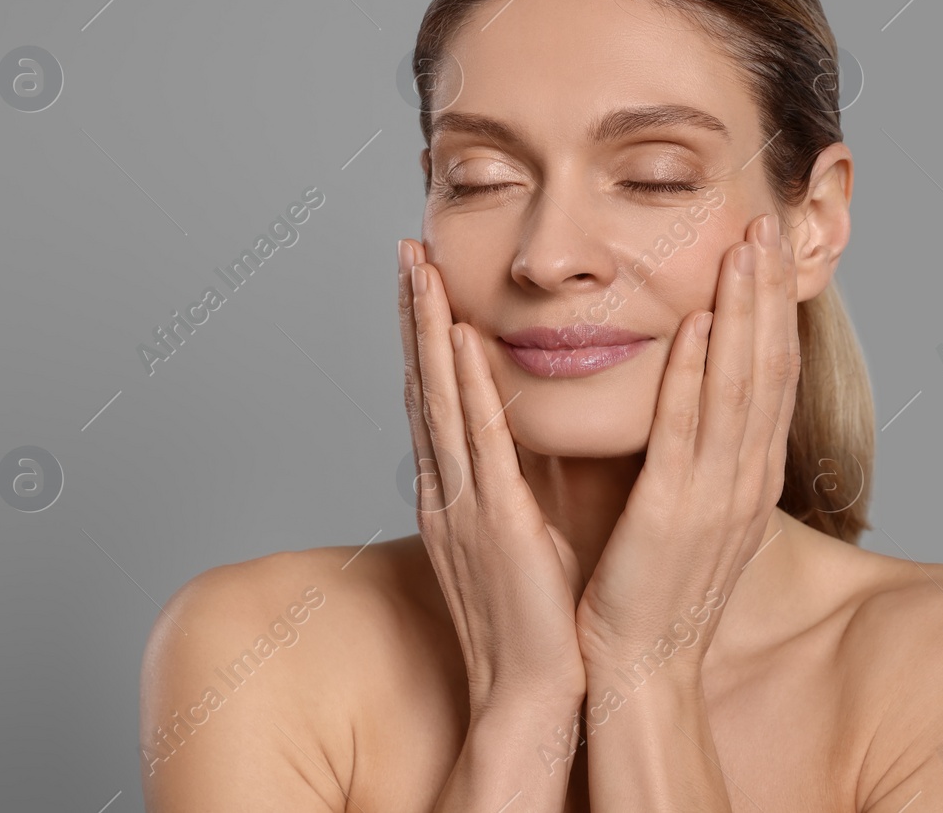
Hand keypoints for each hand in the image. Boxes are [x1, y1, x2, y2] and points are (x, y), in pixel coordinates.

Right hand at [398, 237, 588, 718]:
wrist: (532, 692)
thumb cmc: (537, 619)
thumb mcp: (524, 531)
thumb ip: (521, 479)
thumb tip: (537, 429)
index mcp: (455, 493)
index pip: (435, 400)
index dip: (423, 338)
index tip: (422, 281)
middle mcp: (447, 490)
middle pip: (423, 385)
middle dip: (412, 315)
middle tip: (405, 249)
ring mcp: (463, 503)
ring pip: (438, 399)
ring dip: (425, 329)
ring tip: (417, 267)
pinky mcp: (493, 521)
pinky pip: (476, 441)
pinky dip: (461, 385)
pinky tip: (453, 337)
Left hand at [573, 212, 799, 680]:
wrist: (641, 671)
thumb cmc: (652, 590)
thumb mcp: (687, 507)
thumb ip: (690, 449)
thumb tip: (680, 388)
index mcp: (747, 475)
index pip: (770, 374)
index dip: (772, 308)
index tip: (766, 250)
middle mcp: (746, 478)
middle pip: (768, 365)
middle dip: (769, 290)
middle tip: (768, 220)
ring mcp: (717, 496)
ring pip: (739, 386)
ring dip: (742, 311)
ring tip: (743, 247)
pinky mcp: (674, 515)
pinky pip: (687, 433)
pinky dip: (694, 376)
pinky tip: (695, 326)